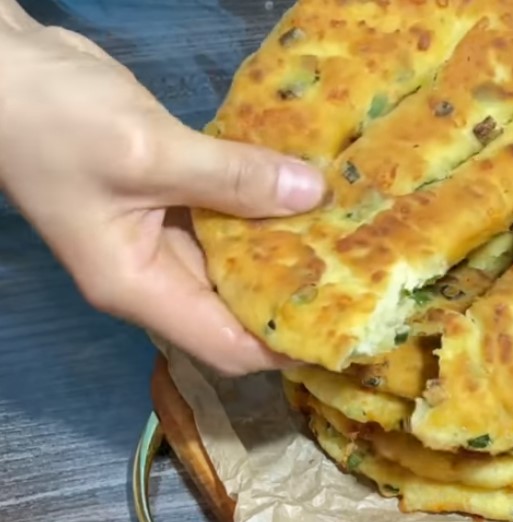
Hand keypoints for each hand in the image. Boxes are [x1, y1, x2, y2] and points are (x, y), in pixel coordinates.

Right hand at [0, 21, 325, 374]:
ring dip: (284, 250)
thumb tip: (314, 194)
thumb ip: (232, 177)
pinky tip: (306, 194)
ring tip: (349, 239)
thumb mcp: (148, 151)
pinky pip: (226, 218)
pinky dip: (263, 210)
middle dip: (294, 298)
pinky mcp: (169, 199)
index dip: (282, 347)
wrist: (5, 69)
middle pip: (235, 309)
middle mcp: (153, 275)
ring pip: (235, 262)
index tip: (343, 329)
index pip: (224, 346)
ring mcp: (160, 237)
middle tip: (362, 279)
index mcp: (139, 287)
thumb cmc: (57, 121)